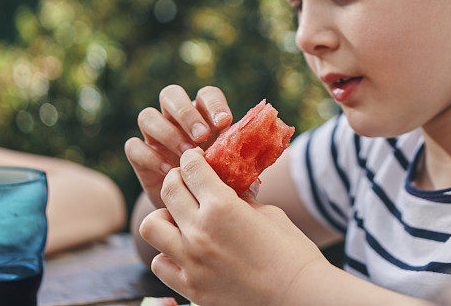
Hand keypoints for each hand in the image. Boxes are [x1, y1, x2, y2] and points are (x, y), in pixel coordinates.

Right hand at [125, 85, 232, 208]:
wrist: (195, 209)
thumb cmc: (220, 183)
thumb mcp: (234, 171)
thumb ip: (242, 163)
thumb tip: (260, 166)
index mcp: (203, 114)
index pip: (206, 94)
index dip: (213, 104)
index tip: (225, 122)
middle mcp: (175, 118)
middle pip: (170, 94)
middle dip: (186, 113)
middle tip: (202, 136)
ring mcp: (154, 135)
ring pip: (147, 116)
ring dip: (168, 133)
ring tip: (188, 155)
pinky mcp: (139, 156)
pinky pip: (134, 146)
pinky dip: (150, 156)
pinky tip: (171, 171)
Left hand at [140, 148, 330, 305]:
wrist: (298, 296)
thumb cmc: (291, 251)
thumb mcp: (269, 213)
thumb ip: (241, 198)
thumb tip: (230, 186)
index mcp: (222, 207)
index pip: (192, 169)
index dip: (193, 158)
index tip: (196, 158)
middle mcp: (199, 232)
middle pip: (169, 190)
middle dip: (178, 178)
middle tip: (188, 180)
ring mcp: (191, 262)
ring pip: (153, 226)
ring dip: (165, 215)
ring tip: (181, 217)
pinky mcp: (191, 288)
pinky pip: (161, 263)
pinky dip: (168, 252)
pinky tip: (185, 249)